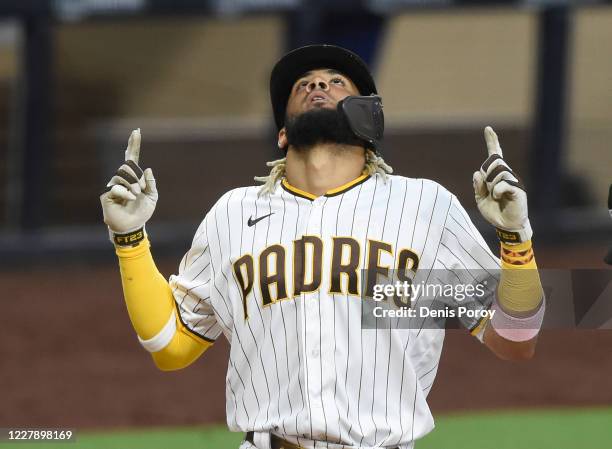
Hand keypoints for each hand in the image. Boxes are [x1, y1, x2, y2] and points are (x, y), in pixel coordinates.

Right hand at [100, 129, 157, 234]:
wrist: (132, 226)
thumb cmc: (142, 211)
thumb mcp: (152, 197)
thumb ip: (151, 183)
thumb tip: (148, 169)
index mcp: (134, 177)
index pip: (132, 158)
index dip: (133, 145)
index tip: (136, 131)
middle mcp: (122, 179)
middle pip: (128, 166)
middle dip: (136, 178)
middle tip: (140, 190)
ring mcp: (113, 185)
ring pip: (122, 175)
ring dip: (133, 187)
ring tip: (135, 197)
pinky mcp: (107, 194)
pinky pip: (117, 187)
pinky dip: (126, 194)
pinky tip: (129, 200)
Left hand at [473, 126, 531, 243]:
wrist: (506, 226)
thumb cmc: (494, 211)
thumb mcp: (480, 199)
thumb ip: (478, 186)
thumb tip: (477, 173)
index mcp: (496, 175)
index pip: (494, 155)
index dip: (492, 142)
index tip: (488, 129)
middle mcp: (507, 175)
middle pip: (494, 161)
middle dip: (486, 173)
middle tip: (488, 189)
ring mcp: (513, 181)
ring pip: (498, 172)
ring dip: (491, 185)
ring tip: (494, 197)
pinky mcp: (518, 190)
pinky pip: (503, 184)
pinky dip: (496, 191)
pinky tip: (497, 197)